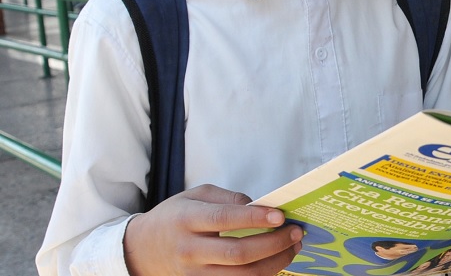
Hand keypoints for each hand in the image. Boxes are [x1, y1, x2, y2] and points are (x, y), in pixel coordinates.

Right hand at [123, 184, 302, 275]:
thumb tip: (258, 205)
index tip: (280, 215)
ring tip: (292, 248)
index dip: (254, 218)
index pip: (224, 220)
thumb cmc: (174, 217)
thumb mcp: (194, 195)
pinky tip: (275, 263)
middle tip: (295, 233)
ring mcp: (194, 274)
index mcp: (187, 220)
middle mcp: (190, 250)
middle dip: (273, 244)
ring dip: (273, 263)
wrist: (141, 250)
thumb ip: (227, 197)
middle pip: (237, 253)